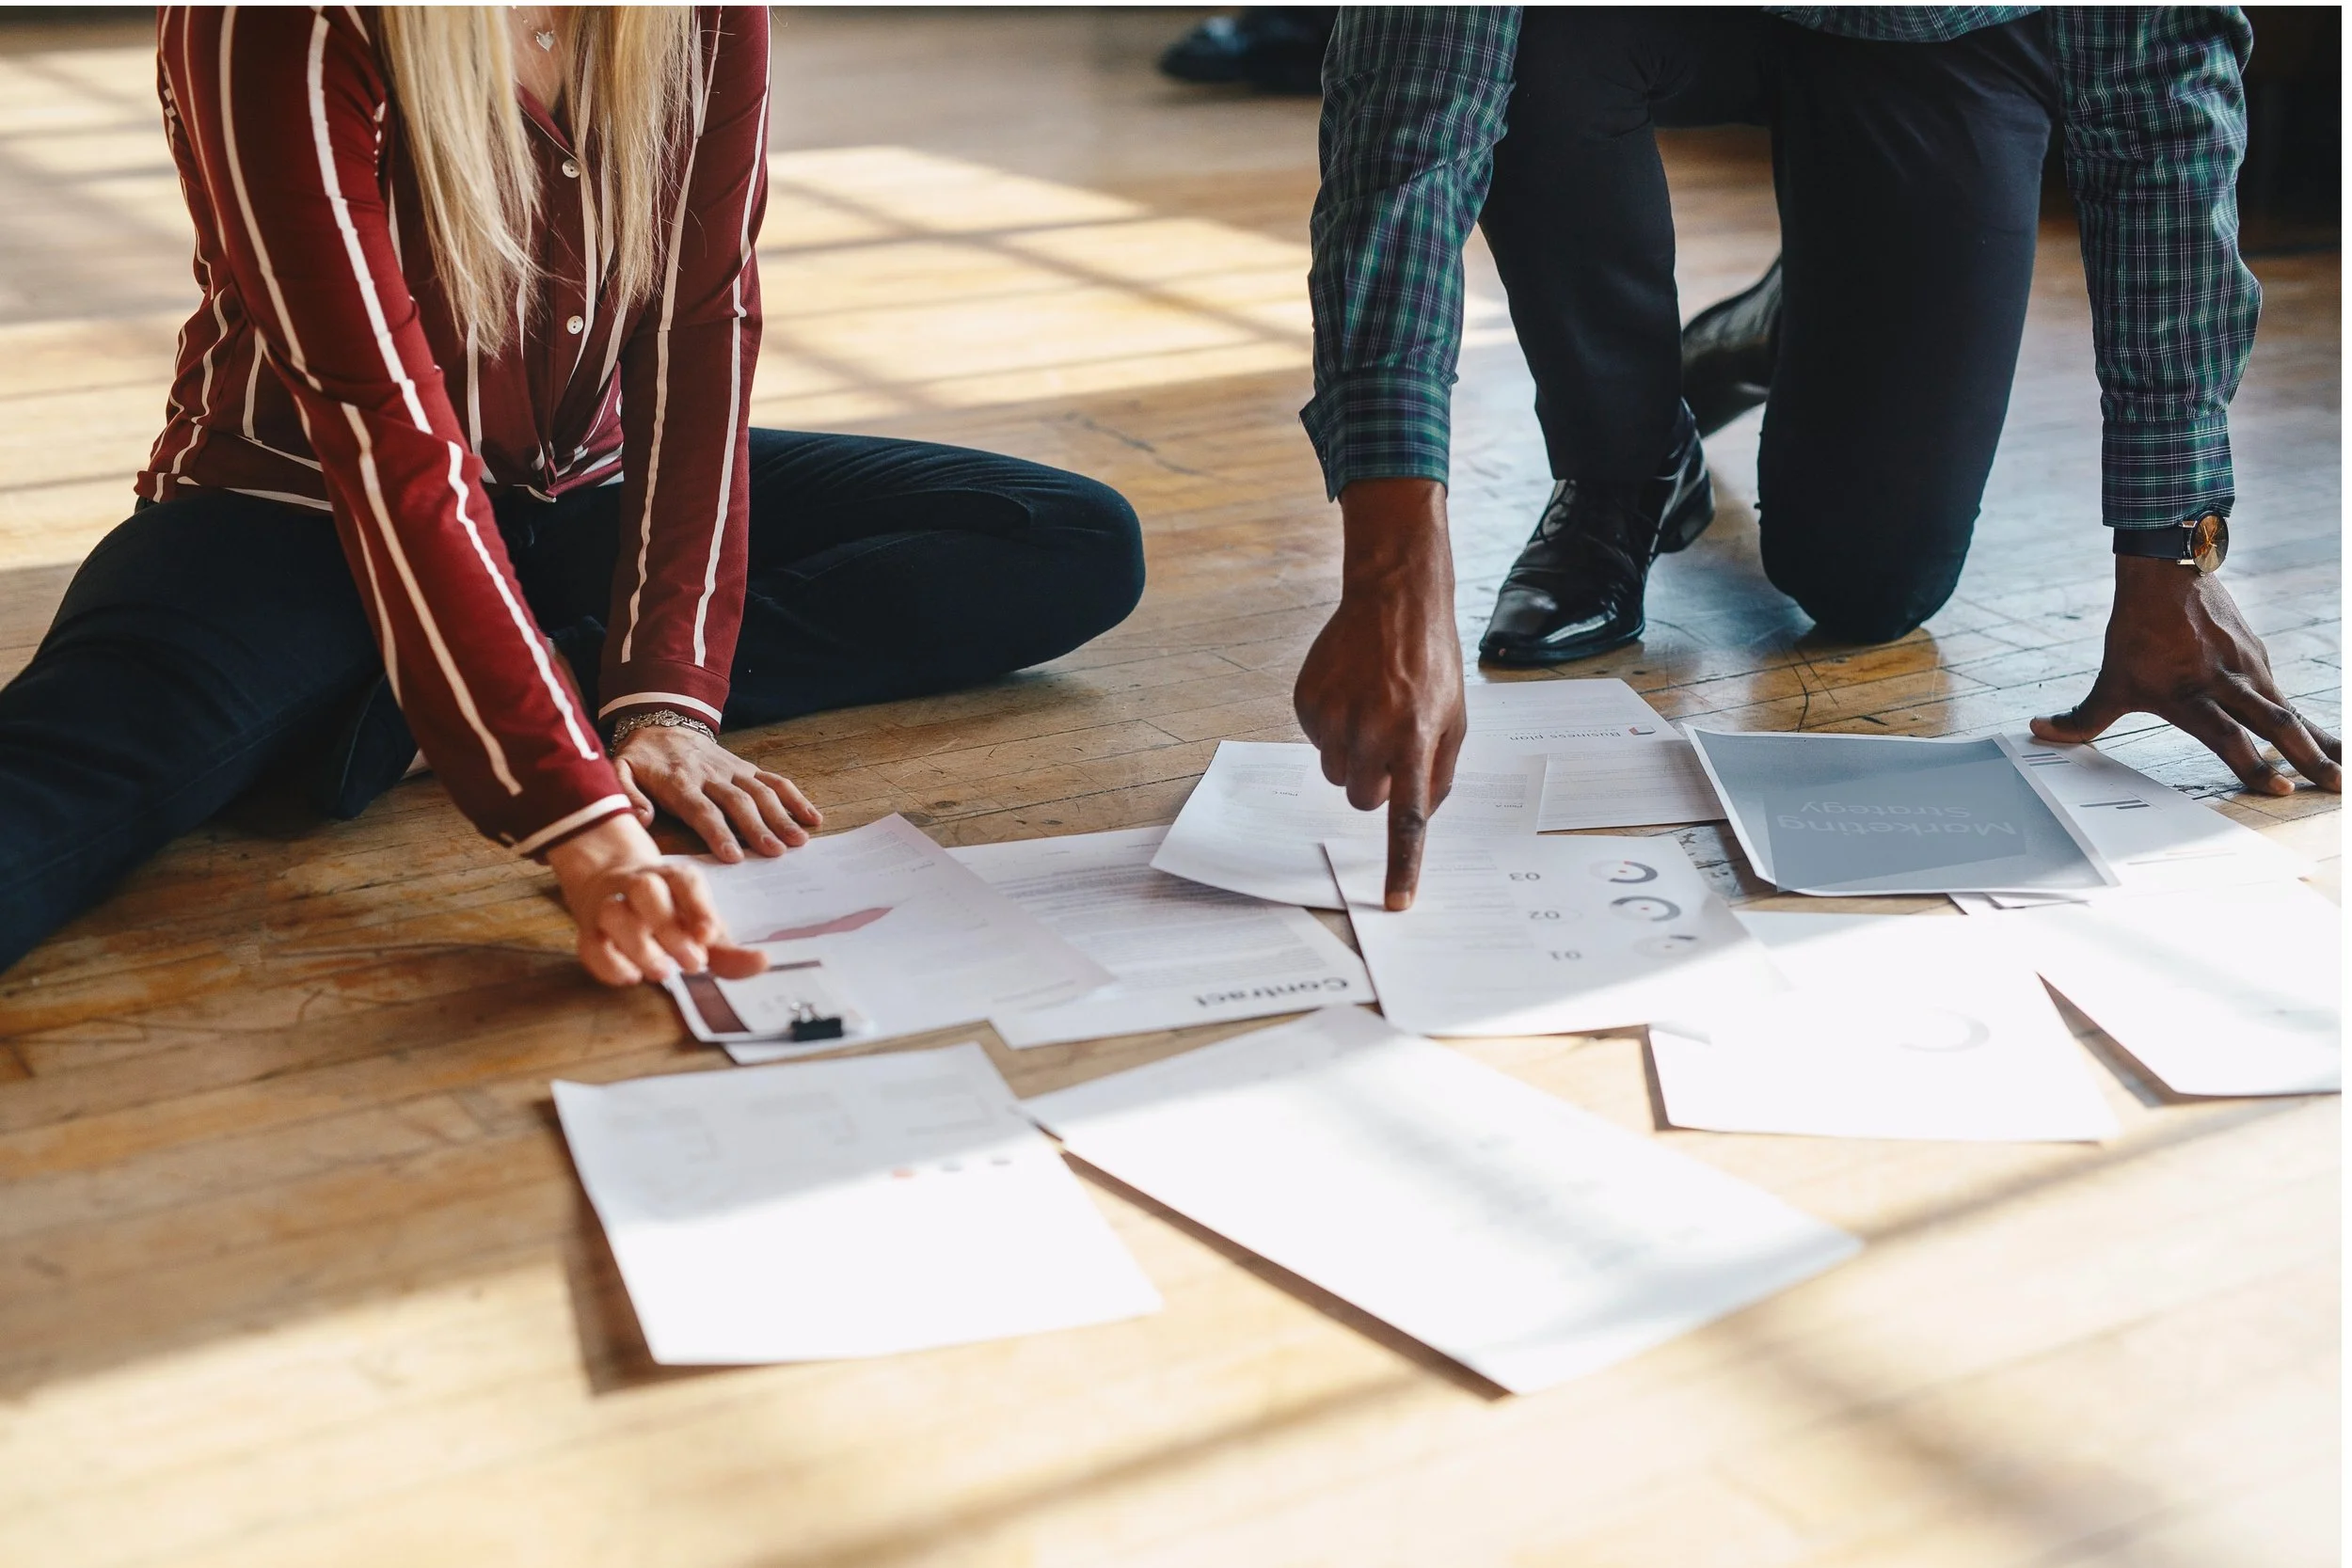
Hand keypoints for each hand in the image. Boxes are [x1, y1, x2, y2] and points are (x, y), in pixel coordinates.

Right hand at [544, 814, 769, 986]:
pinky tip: (631, 976)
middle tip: (693, 963)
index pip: (686, 883)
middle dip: (669, 927)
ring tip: (662, 972)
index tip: (709, 935)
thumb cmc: (669, 913)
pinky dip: (608, 963)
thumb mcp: (701, 927)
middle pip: (647, 892)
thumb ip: (730, 950)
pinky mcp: (589, 930)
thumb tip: (762, 963)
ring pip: (614, 913)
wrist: (612, 886)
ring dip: (638, 944)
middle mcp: (640, 884)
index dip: (698, 907)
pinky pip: (591, 944)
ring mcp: (611, 904)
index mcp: (674, 878)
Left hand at [612, 723, 822, 861]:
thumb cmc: (641, 758)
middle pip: (738, 802)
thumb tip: (641, 819)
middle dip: (758, 828)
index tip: (734, 856)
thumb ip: (628, 795)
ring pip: (761, 792)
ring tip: (798, 841)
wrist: (661, 721)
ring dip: (782, 816)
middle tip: (776, 852)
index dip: (719, 832)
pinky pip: (774, 780)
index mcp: (679, 782)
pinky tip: (812, 817)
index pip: (702, 810)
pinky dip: (795, 797)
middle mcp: (710, 775)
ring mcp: (732, 770)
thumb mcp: (620, 771)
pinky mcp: (746, 767)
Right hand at [1294, 477, 1466, 909]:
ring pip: (1337, 774)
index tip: (1395, 903)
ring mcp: (1335, 717)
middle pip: (1363, 800)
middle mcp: (1373, 732)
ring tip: (1371, 709)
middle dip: (1376, 783)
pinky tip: (1350, 692)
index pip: (1408, 819)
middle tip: (1390, 744)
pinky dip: (1332, 728)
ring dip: (1354, 755)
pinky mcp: (1306, 703)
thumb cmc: (1429, 663)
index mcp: (1417, 739)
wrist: (1393, 599)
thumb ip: (1438, 773)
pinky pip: (1316, 742)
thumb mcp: (1455, 718)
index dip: (1401, 865)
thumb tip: (1418, 816)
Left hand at [2032, 556, 2340, 793]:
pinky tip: (2327, 741)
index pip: (2225, 736)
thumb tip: (2037, 732)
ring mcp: (2248, 667)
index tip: (2278, 789)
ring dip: (2321, 742)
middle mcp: (2225, 681)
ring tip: (2344, 773)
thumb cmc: (2135, 632)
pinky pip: (2286, 695)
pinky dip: (2309, 720)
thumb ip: (2082, 717)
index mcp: (2189, 694)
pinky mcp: (2258, 656)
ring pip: (2290, 710)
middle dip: (2308, 758)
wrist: (2165, 571)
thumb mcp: (2110, 680)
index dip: (2251, 764)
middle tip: (2335, 787)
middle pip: (2275, 723)